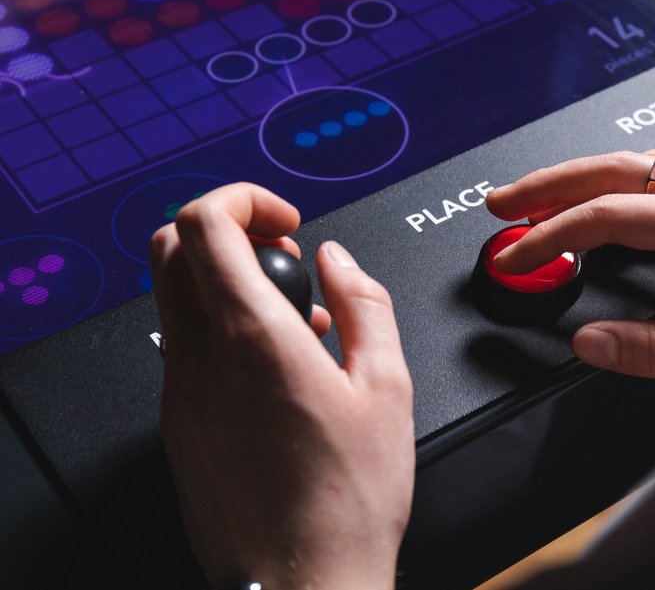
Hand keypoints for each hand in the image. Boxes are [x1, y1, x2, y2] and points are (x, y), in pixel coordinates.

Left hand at [150, 183, 413, 589]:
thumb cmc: (348, 498)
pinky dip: (221, 330)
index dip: (244, 199)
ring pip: (175, 297)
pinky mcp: (178, 425)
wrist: (302, 580)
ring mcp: (181, 393)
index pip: (204, 223)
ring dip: (226, 282)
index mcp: (253, 338)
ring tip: (293, 321)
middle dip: (227, 230)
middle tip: (281, 257)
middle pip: (170, 246)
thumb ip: (365, 304)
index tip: (285, 221)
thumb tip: (341, 261)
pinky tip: (276, 368)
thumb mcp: (387, 386)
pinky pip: (185, 348)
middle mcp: (201, 359)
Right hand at [486, 151, 654, 389]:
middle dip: (553, 182)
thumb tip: (592, 342)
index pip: (614, 215)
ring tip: (542, 196)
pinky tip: (613, 197)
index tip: (518, 253)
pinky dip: (626, 182)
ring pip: (648, 163)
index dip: (554, 233)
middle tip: (506, 201)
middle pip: (622, 167)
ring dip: (587, 176)